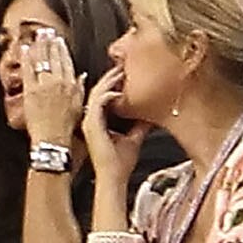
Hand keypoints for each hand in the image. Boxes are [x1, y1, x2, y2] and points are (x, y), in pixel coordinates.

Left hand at [16, 25, 85, 149]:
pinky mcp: (31, 91)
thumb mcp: (80, 105)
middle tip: (46, 31)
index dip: (62, 48)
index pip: (67, 61)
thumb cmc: (67, 126)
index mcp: (72, 84)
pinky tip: (25, 49)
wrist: (53, 138)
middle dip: (50, 42)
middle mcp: (59, 81)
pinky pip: (28, 70)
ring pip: (42, 60)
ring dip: (40, 45)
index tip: (58, 39)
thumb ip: (80, 88)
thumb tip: (81, 76)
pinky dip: (27, 58)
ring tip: (37, 35)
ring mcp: (44, 85)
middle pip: (55, 57)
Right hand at [82, 64, 140, 195]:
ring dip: (108, 81)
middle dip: (111, 77)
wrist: (114, 176)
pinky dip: (106, 94)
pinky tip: (117, 91)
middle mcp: (91, 120)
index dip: (113, 82)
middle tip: (123, 65)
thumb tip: (153, 111)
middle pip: (98, 91)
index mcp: (99, 121)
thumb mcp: (135, 136)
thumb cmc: (121, 161)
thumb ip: (140, 123)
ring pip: (96, 94)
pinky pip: (96, 104)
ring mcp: (89, 122)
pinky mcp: (91, 126)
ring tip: (120, 71)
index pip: (103, 95)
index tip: (127, 72)